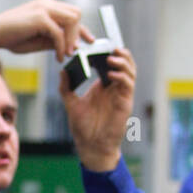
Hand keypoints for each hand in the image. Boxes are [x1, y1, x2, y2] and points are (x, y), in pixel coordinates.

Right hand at [0, 0, 92, 60]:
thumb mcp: (38, 40)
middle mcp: (47, 3)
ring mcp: (44, 8)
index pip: (71, 14)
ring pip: (71, 20)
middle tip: (75, 51)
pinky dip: (62, 47)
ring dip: (72, 39)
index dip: (81, 29)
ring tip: (67, 54)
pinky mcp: (40, 17)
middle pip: (76, 14)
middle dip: (78, 33)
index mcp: (46, 6)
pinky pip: (59, 33)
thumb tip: (71, 46)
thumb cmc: (12, 37)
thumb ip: (54, 40)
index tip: (89, 41)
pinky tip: (59, 56)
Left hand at [62, 46, 136, 171]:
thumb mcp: (71, 104)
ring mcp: (121, 95)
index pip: (110, 64)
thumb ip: (66, 88)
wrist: (91, 146)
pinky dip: (121, 77)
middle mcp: (114, 88)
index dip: (108, 54)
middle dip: (120, 54)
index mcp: (103, 86)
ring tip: (111, 58)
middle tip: (111, 47)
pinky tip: (110, 74)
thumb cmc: (83, 128)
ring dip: (123, 63)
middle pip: (124, 64)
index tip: (100, 46)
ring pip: (130, 72)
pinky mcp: (125, 103)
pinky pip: (128, 85)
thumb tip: (62, 71)